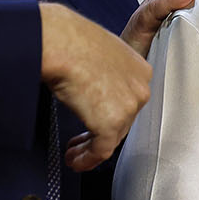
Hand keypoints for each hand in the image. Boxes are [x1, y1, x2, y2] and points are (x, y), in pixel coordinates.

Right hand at [40, 2, 151, 170]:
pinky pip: (100, 151)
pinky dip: (86, 159)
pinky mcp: (110, 124)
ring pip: (112, 137)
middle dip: (99, 132)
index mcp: (139, 69)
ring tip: (74, 152)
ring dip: (90, 148)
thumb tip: (91, 87)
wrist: (59, 41)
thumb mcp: (97, 52)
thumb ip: (103, 72)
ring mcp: (127, 107)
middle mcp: (139, 88)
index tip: (95, 119)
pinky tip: (75, 160)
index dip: (108, 113)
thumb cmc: (69, 39)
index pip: (127, 100)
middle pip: (121, 121)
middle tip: (82, 141)